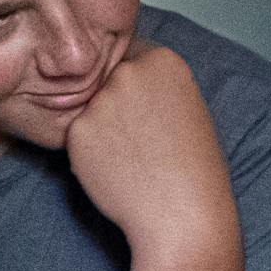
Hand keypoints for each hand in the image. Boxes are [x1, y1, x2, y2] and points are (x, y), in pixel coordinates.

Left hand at [63, 44, 239, 265]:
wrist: (181, 214)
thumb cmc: (193, 169)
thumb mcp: (187, 108)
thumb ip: (156, 86)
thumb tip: (124, 81)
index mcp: (164, 60)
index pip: (134, 57)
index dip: (137, 87)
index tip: (145, 110)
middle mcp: (129, 71)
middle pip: (108, 80)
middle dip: (115, 103)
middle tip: (138, 139)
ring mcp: (100, 99)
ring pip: (91, 108)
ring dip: (101, 128)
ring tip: (130, 158)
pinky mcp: (77, 129)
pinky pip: (79, 136)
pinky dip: (89, 153)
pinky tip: (115, 171)